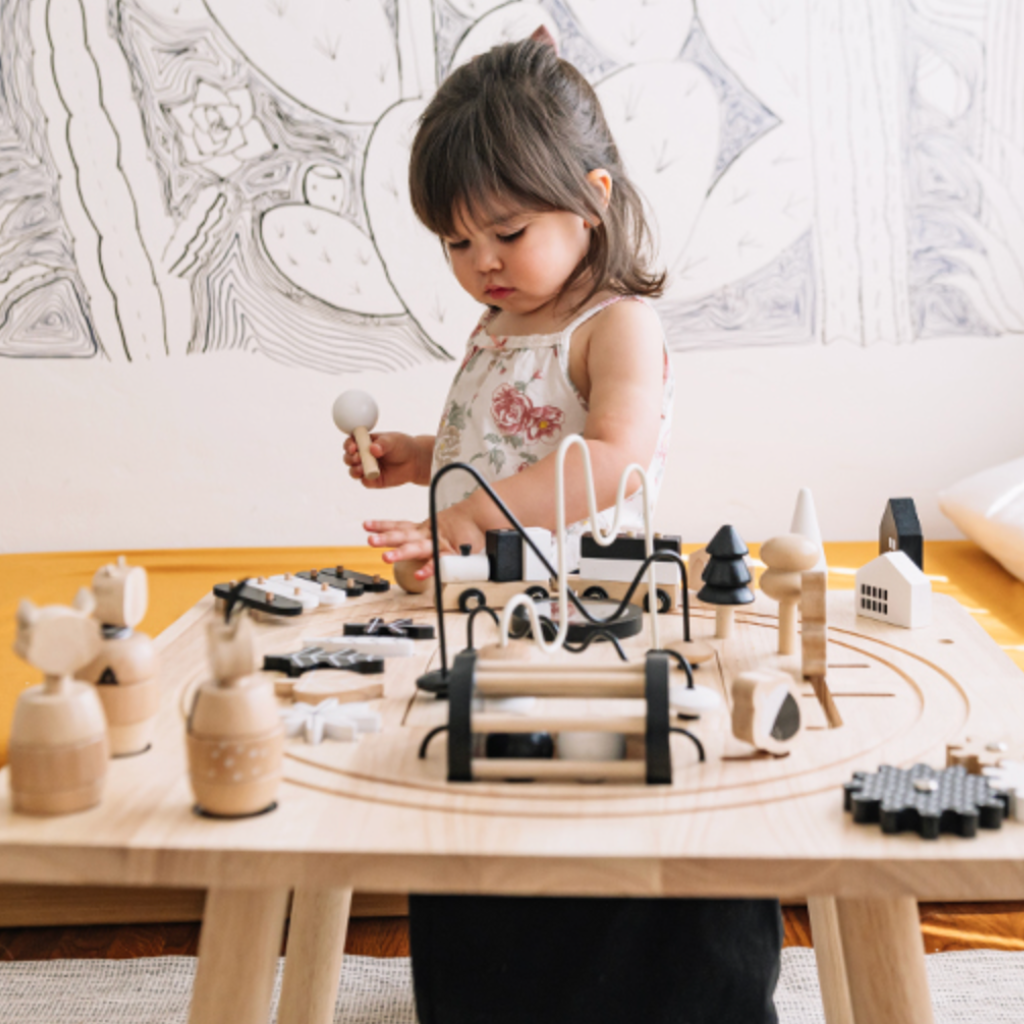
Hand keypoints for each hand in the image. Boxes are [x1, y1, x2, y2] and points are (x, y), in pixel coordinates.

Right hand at [344, 432, 430, 488]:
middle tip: (357, 457)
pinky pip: (364, 481)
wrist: (414, 460)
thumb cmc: (402, 446)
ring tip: (360, 468)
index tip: (353, 447)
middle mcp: (363, 455)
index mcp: (365, 442)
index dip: (349, 444)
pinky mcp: (372, 480)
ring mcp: (366, 468)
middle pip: (348, 457)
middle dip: (349, 458)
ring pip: (353, 470)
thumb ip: (382, 444)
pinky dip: (364, 479)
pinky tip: (367, 475)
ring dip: (353, 469)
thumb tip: (373, 449)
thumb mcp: (393, 441)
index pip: (351, 442)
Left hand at [365, 502, 487, 579]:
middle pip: (404, 535)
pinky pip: (440, 562)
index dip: (383, 525)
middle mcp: (429, 534)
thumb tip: (411, 542)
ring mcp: (440, 543)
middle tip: (370, 540)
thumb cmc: (465, 525)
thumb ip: (427, 536)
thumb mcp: (441, 528)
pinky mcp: (453, 552)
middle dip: (386, 538)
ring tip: (386, 557)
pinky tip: (420, 575)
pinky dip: (430, 568)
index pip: (400, 525)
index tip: (367, 525)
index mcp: (425, 528)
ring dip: (401, 552)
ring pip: (418, 547)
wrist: (484, 515)